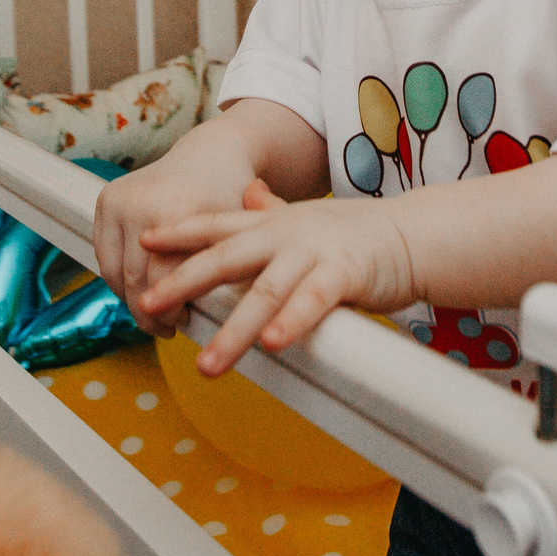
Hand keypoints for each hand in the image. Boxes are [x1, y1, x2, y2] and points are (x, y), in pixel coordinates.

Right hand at [93, 134, 257, 337]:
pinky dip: (116, 277)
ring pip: (113, 270)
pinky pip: (103, 253)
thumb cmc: (230, 199)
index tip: (180, 327)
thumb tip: (219, 330)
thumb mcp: (236, 236)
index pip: (163, 280)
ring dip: (128, 299)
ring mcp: (121, 198)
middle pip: (134, 279)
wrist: (211, 155)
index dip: (170, 311)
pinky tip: (137, 289)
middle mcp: (143, 202)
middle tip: (163, 330)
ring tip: (150, 314)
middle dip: (147, 312)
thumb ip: (225, 274)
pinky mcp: (106, 198)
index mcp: (179, 210)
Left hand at [135, 182, 415, 375]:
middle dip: (183, 281)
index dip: (177, 232)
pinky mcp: (345, 273)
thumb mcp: (308, 217)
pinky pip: (313, 300)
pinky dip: (292, 322)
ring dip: (233, 329)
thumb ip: (274, 210)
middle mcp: (286, 233)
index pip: (216, 223)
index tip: (141, 242)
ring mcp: (314, 252)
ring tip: (206, 364)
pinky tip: (271, 345)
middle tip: (148, 306)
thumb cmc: (358, 235)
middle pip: (225, 257)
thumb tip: (249, 191)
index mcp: (274, 222)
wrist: (415, 234)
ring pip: (264, 292)